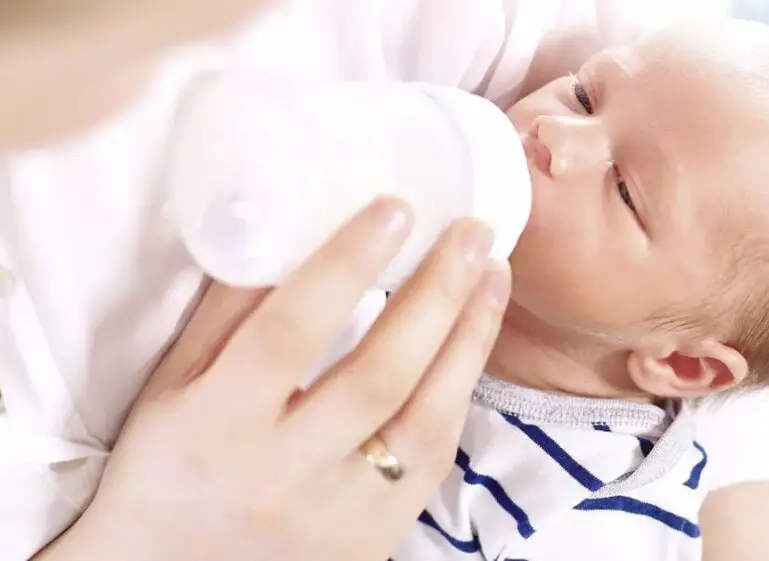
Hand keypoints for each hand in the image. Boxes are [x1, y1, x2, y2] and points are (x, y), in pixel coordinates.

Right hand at [41, 197, 510, 560]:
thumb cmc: (169, 463)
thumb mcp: (174, 385)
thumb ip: (228, 310)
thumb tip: (280, 222)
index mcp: (217, 425)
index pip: (290, 333)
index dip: (345, 266)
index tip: (395, 208)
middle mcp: (282, 473)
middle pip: (378, 375)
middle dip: (436, 295)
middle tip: (473, 232)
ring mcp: (337, 513)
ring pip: (424, 421)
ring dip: (469, 340)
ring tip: (493, 276)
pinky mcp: (374, 537)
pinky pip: (432, 461)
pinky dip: (458, 395)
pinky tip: (472, 343)